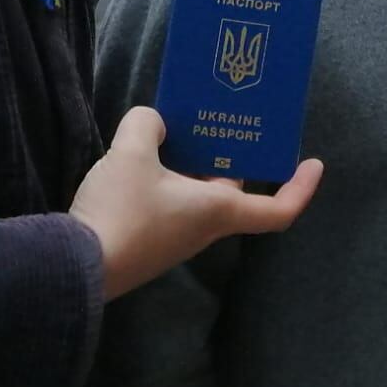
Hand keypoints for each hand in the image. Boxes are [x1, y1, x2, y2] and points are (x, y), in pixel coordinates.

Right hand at [71, 107, 323, 301]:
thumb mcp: (131, 155)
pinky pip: (169, 201)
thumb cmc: (121, 212)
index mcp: (218, 209)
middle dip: (231, 154)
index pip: (278, 210)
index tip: (313, 163)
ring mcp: (175, 237)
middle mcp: (204, 226)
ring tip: (177, 124)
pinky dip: (167, 175)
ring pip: (197, 192)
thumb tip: (155, 123)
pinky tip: (142, 152)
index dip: (301, 188)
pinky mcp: (147, 239)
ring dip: (193, 161)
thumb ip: (147, 125)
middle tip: (223, 118)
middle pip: (231, 188)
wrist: (74, 268)